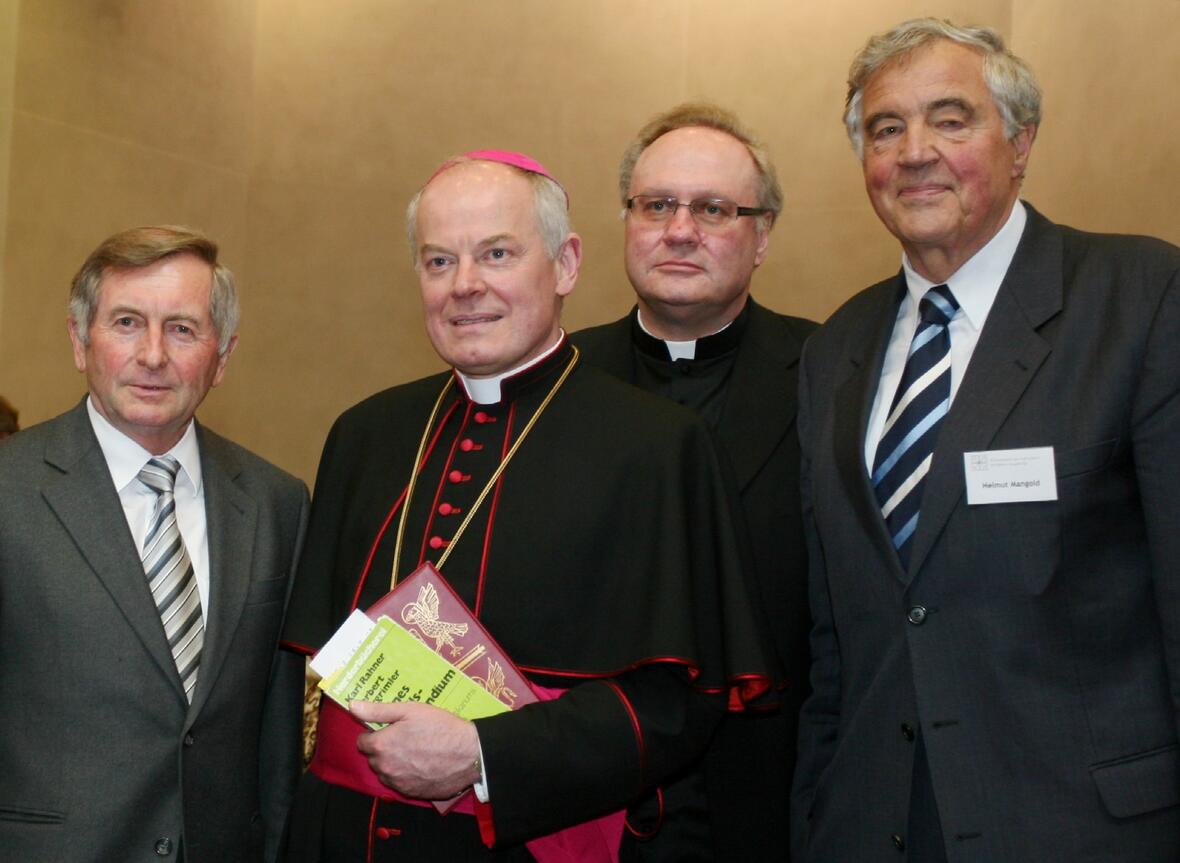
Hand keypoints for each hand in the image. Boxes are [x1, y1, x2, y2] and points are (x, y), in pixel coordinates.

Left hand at [350, 700, 481, 799]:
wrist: (469, 753)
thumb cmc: (440, 727)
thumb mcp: (410, 710)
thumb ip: (378, 710)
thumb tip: (352, 706)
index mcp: (381, 745)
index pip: (361, 742)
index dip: (375, 733)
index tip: (389, 729)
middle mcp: (385, 768)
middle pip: (374, 758)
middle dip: (384, 749)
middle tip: (406, 738)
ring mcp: (398, 783)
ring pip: (386, 772)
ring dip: (393, 764)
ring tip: (416, 752)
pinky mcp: (412, 793)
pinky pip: (400, 783)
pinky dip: (406, 775)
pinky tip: (423, 765)